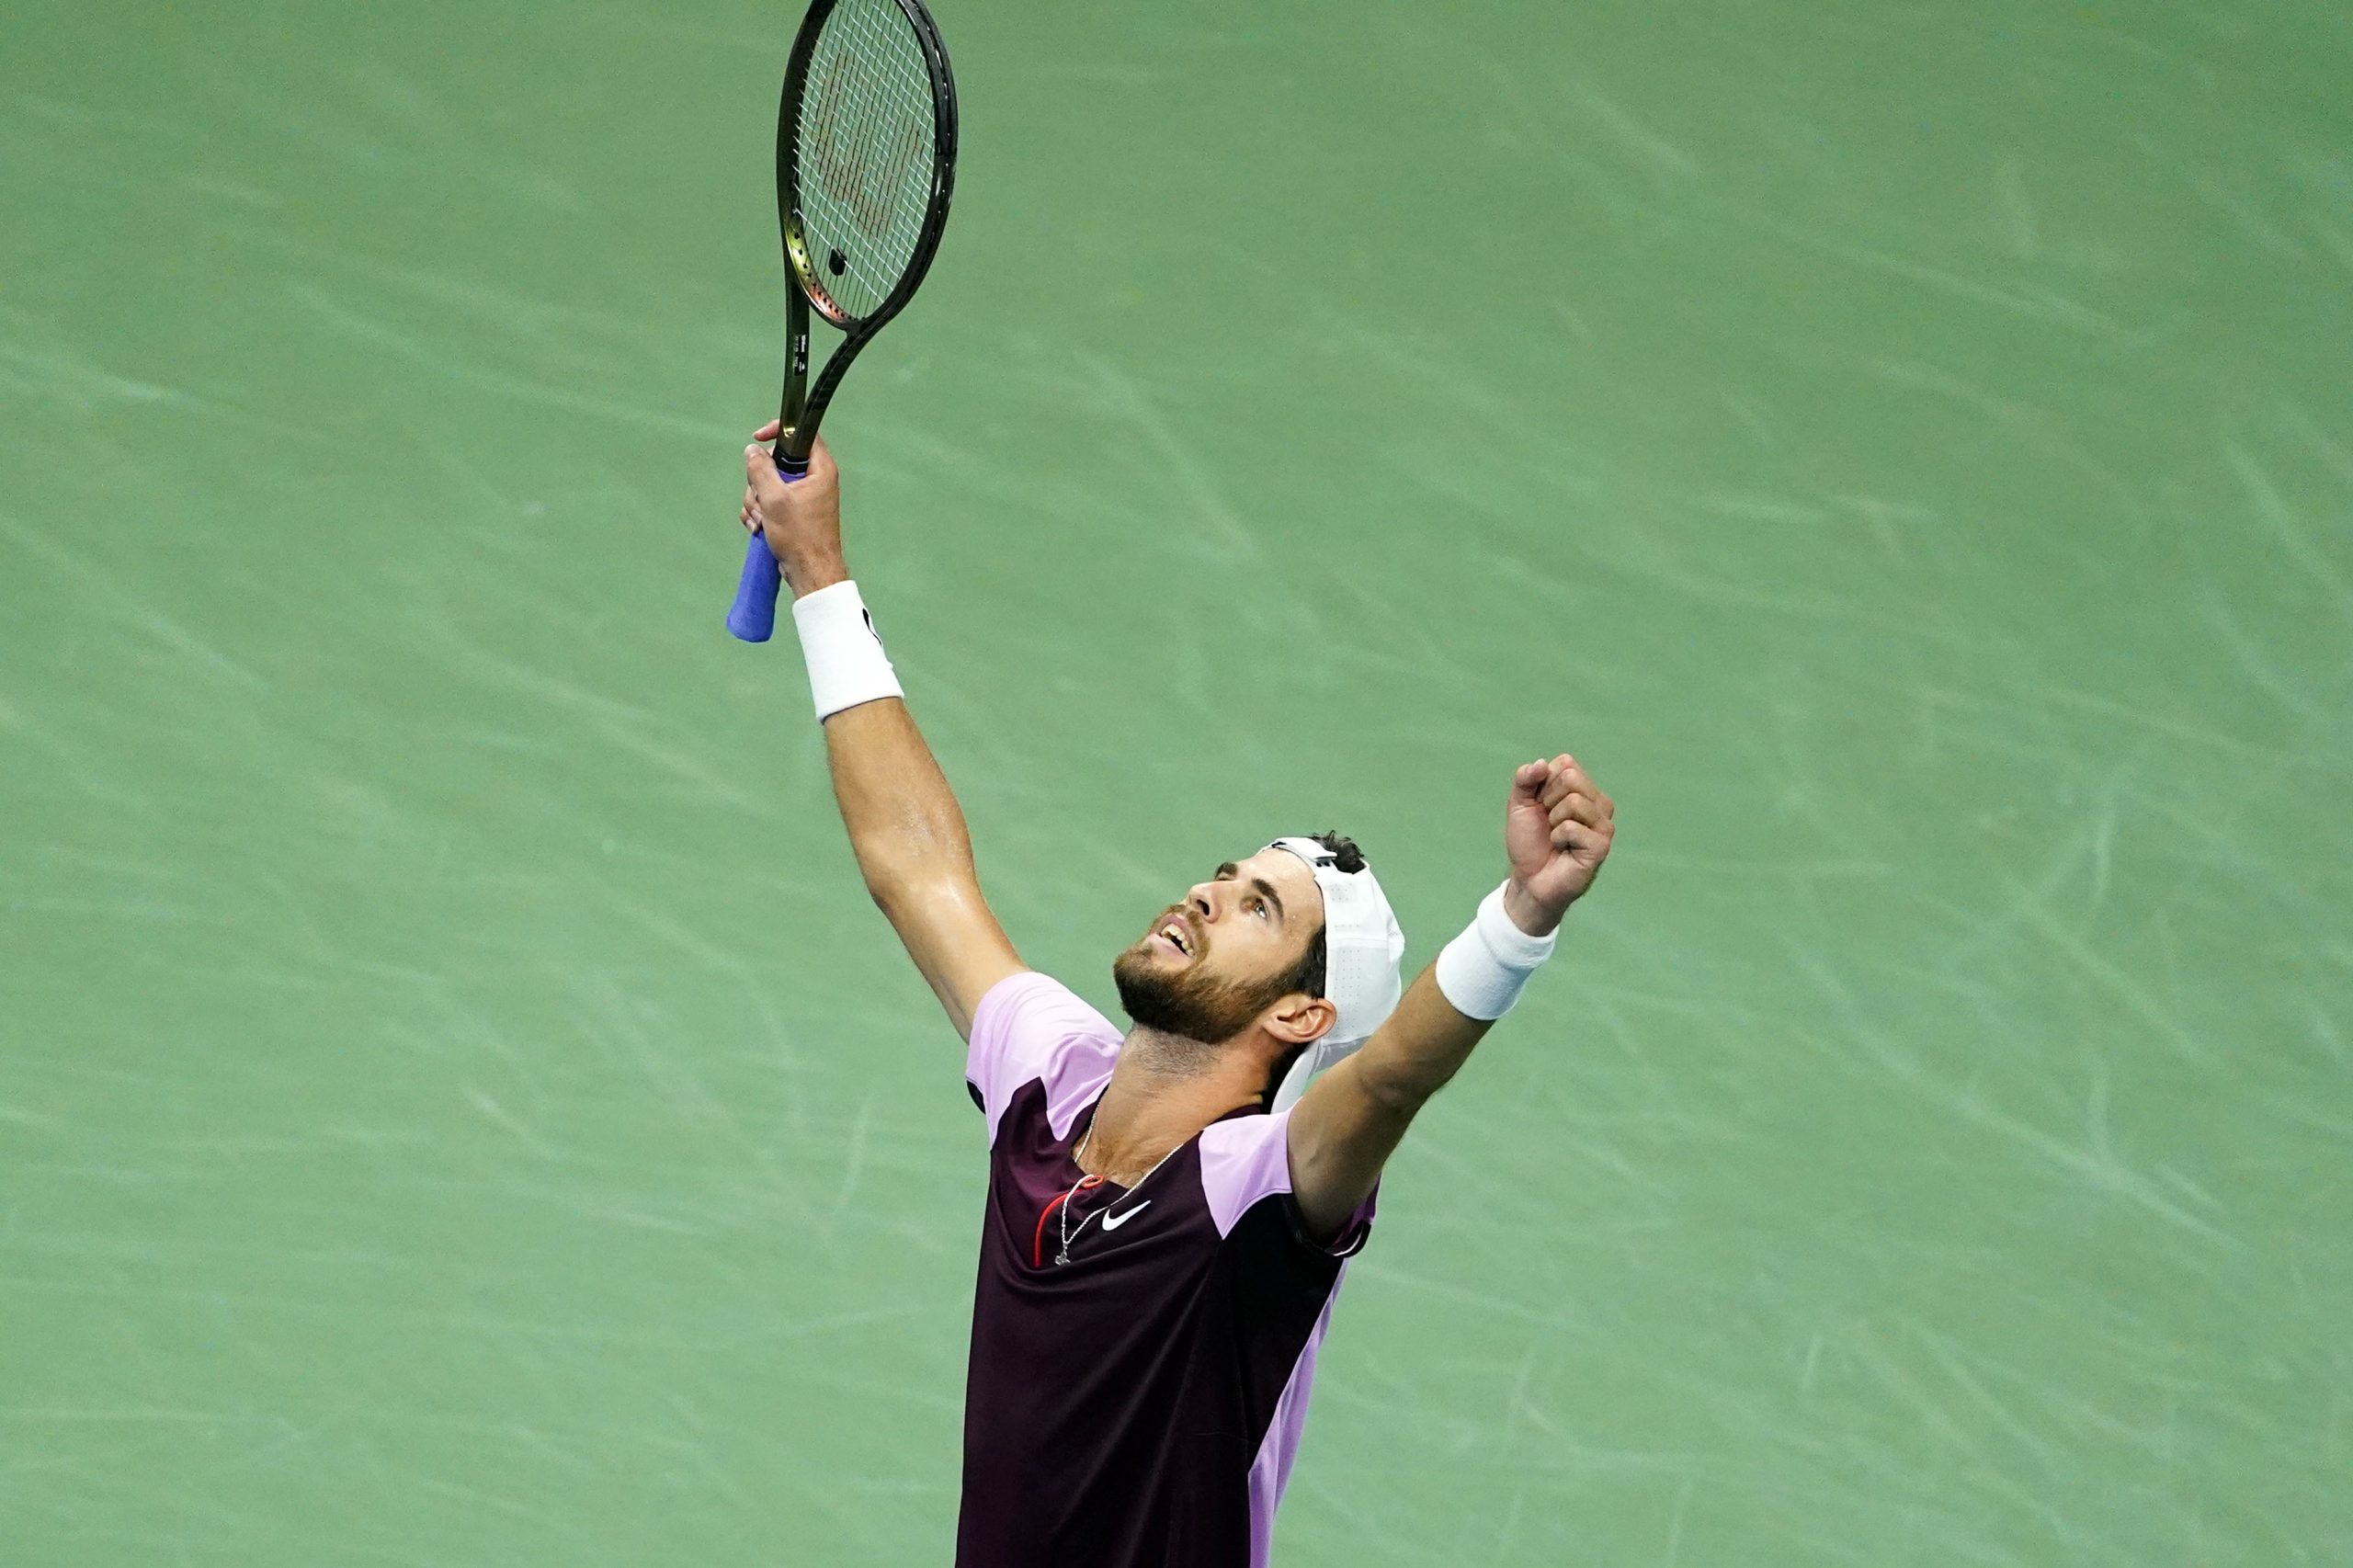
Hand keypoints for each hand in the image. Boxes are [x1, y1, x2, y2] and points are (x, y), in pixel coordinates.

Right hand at [741, 423, 846, 597]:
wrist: (809, 572)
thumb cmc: (800, 535)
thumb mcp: (774, 498)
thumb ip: (760, 470)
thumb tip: (752, 450)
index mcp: (819, 469)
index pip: (800, 435)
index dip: (777, 432)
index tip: (758, 438)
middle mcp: (813, 479)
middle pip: (775, 462)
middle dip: (759, 482)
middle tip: (762, 500)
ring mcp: (801, 497)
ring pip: (767, 484)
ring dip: (756, 502)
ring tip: (762, 521)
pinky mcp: (791, 512)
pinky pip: (767, 502)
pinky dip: (759, 514)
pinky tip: (759, 528)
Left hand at [1500, 754, 1614, 935]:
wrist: (1529, 879)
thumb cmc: (1529, 842)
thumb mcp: (1519, 804)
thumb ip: (1525, 778)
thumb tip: (1542, 763)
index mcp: (1582, 789)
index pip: (1566, 763)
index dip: (1543, 784)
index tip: (1541, 806)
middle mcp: (1598, 803)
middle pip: (1571, 778)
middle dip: (1548, 800)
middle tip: (1549, 823)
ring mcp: (1603, 824)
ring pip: (1574, 801)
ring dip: (1553, 821)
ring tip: (1556, 837)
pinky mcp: (1602, 845)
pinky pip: (1572, 827)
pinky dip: (1558, 838)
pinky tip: (1563, 848)